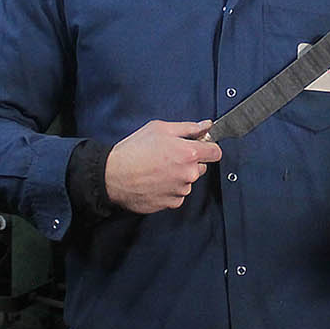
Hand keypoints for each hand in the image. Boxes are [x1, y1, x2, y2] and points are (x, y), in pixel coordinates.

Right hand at [104, 119, 222, 213]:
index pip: (216, 152)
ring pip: (188, 181)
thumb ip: (188, 127)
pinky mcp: (171, 203)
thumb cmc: (133, 150)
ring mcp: (181, 190)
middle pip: (201, 167)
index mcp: (189, 153)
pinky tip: (155, 182)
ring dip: (178, 176)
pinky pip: (177, 194)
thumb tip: (206, 125)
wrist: (113, 176)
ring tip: (157, 170)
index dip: (208, 148)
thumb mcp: (160, 128)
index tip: (200, 147)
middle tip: (168, 156)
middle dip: (190, 162)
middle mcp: (189, 174)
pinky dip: (169, 189)